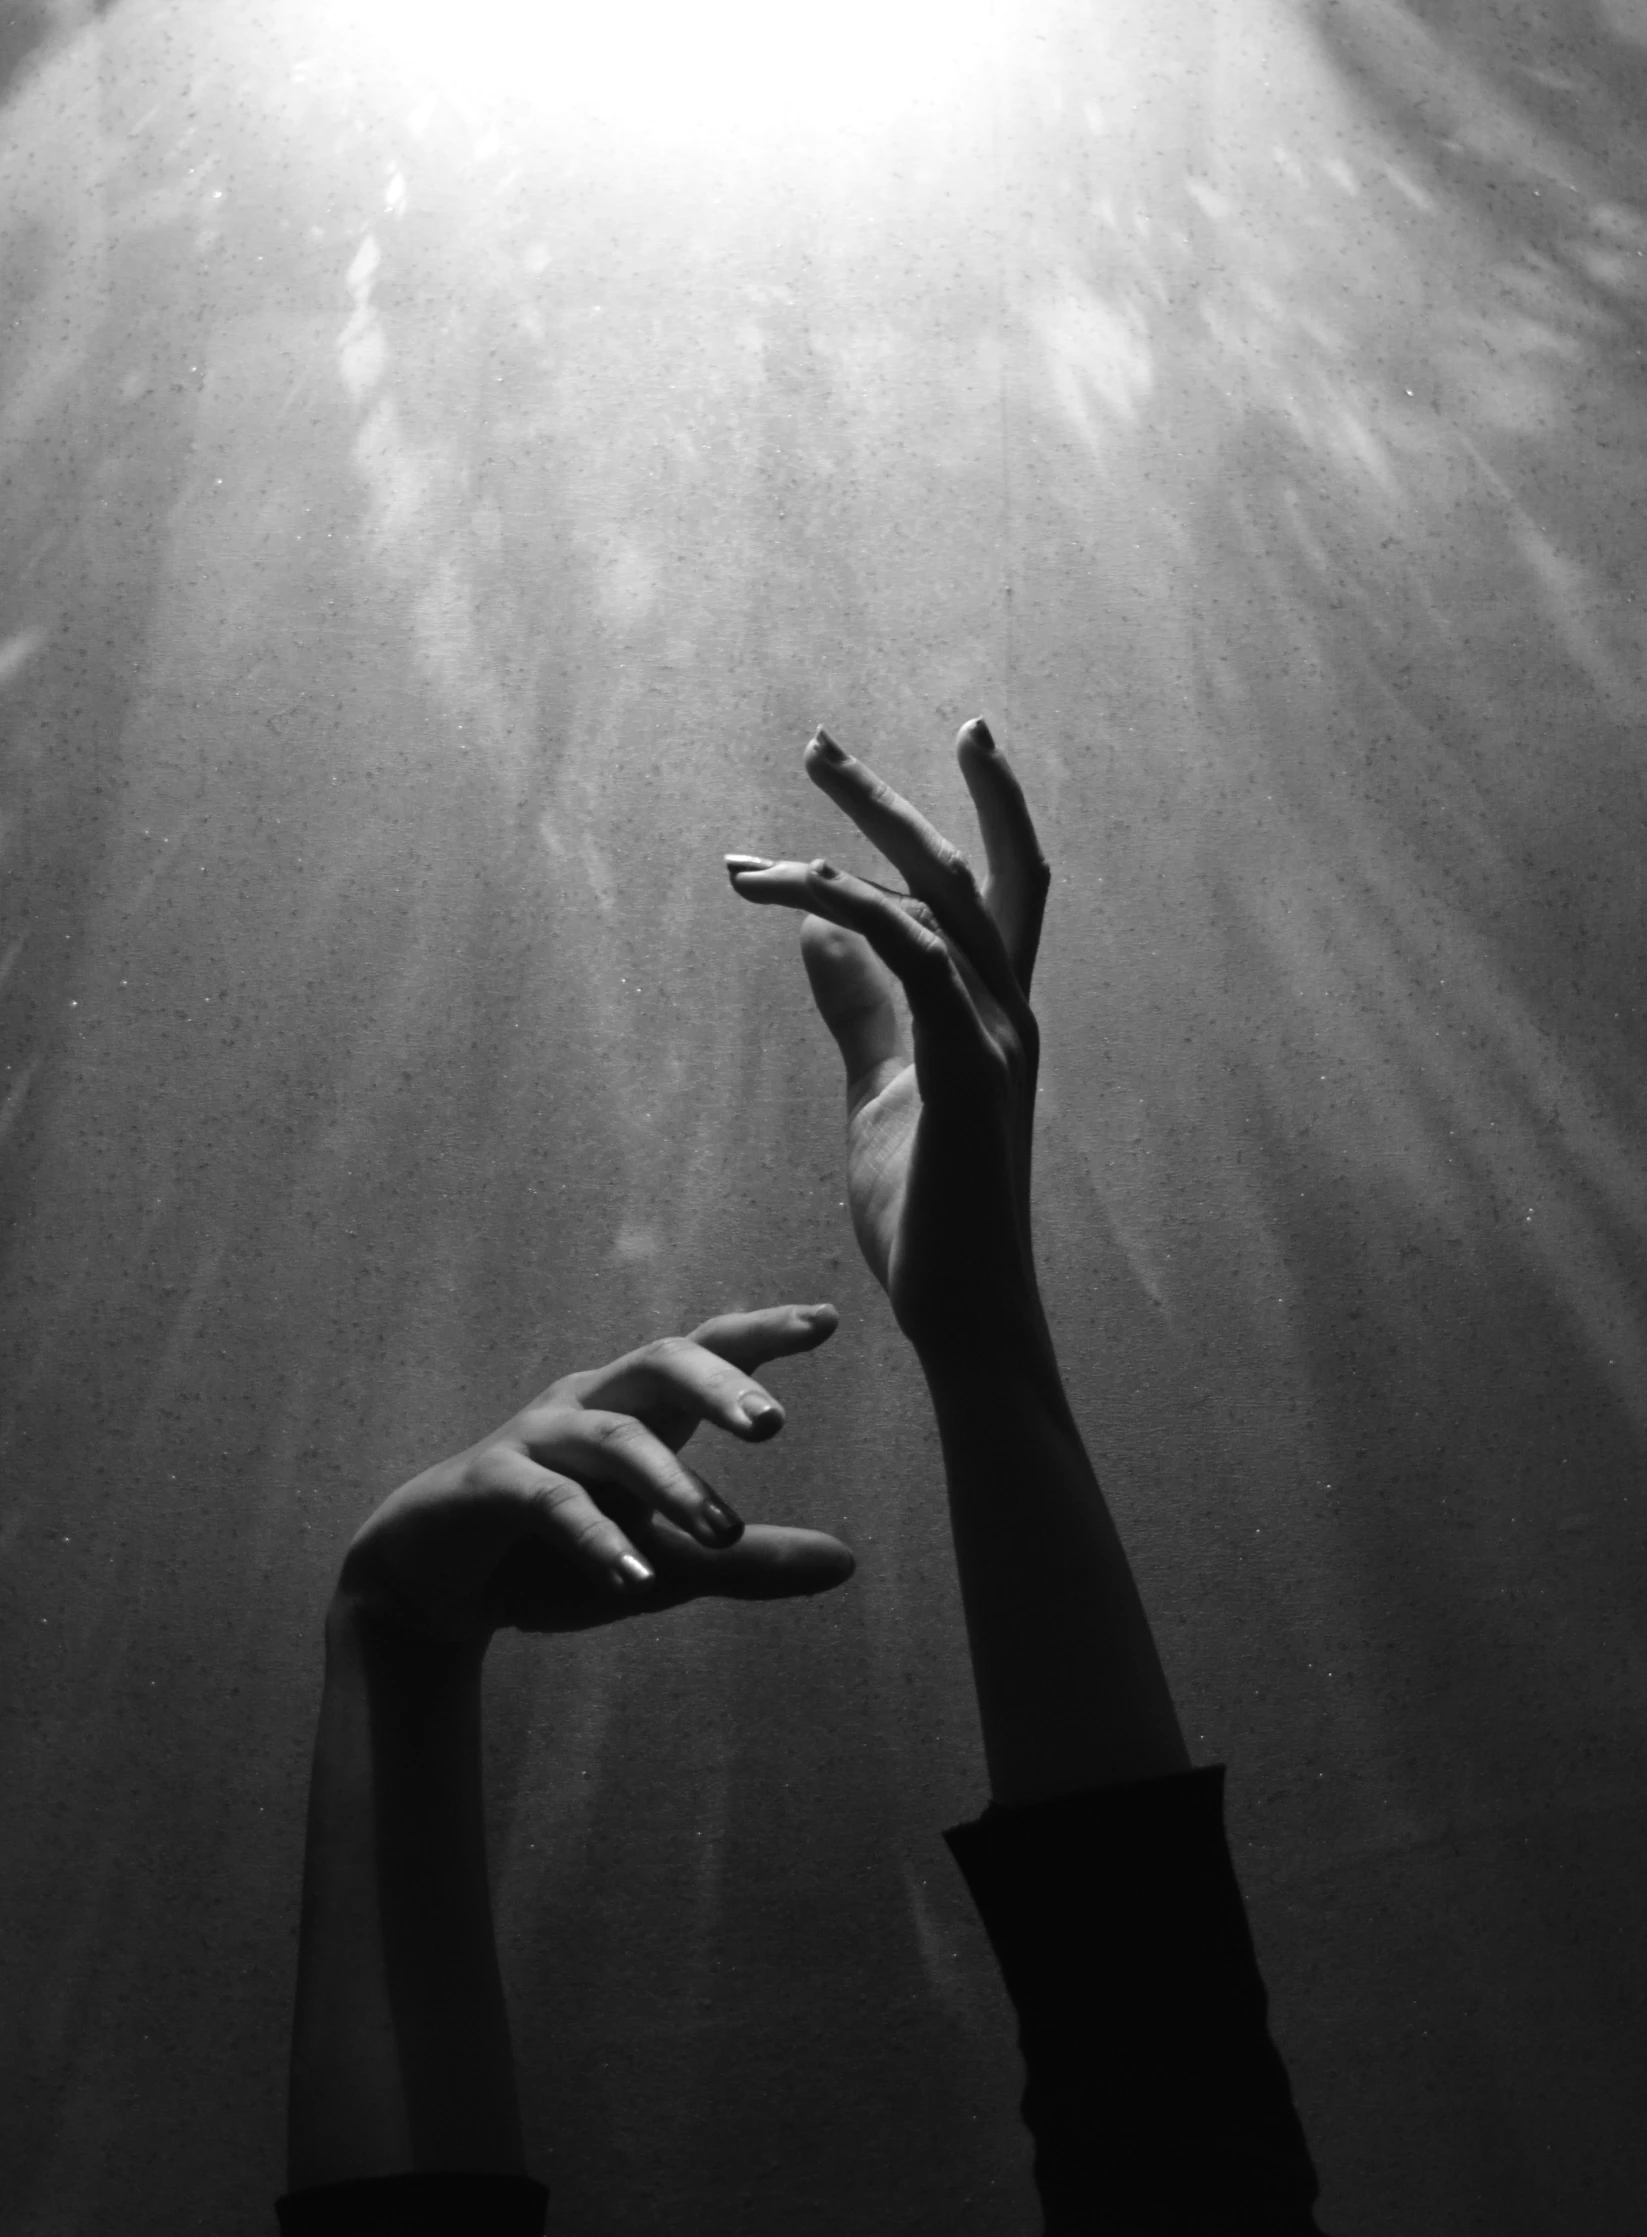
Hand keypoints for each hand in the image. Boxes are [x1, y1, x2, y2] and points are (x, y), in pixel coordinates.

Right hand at [336, 1304, 853, 1643]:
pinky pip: (549, 1500)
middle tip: (773, 1423)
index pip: (706, 1352)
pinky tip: (636, 1579)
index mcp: (637, 1410)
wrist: (433, 1590)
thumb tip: (847, 1562)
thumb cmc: (556, 1561)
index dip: (763, 1331)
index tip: (828, 1319)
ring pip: (612, 1437)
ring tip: (722, 1532)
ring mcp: (535, 1439)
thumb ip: (747, 1562)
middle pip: (659, 1362)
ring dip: (671, 1484)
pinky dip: (596, 1538)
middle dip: (718, 1384)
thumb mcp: (666, 1566)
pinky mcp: (488, 1484)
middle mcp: (589, 1405)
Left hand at [726, 720, 1050, 1363]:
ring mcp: (997, 1038)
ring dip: (862, 835)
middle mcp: (1008, 1012)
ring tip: (781, 805)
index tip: (831, 786)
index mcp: (994, 1015)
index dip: (936, 820)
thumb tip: (815, 930)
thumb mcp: (879, 1093)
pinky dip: (856, 909)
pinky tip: (793, 891)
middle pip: (970, 868)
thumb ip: (858, 1010)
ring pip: (941, 897)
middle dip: (896, 798)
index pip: (988, 889)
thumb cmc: (926, 1216)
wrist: (960, 1313)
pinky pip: (915, 958)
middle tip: (816, 743)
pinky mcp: (968, 1071)